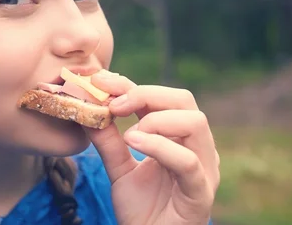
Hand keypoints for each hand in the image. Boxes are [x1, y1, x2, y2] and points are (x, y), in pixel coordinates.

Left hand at [83, 73, 219, 224]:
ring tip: (129, 132)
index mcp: (180, 138)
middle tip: (114, 103)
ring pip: (195, 122)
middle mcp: (197, 148)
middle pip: (184, 101)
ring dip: (156, 119)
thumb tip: (87, 108)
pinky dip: (159, 146)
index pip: (163, 98)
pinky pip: (188, 161)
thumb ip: (108, 141)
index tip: (101, 81)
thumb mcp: (119, 169)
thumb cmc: (142, 210)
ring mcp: (204, 169)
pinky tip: (133, 142)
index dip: (132, 86)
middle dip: (146, 94)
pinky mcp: (201, 193)